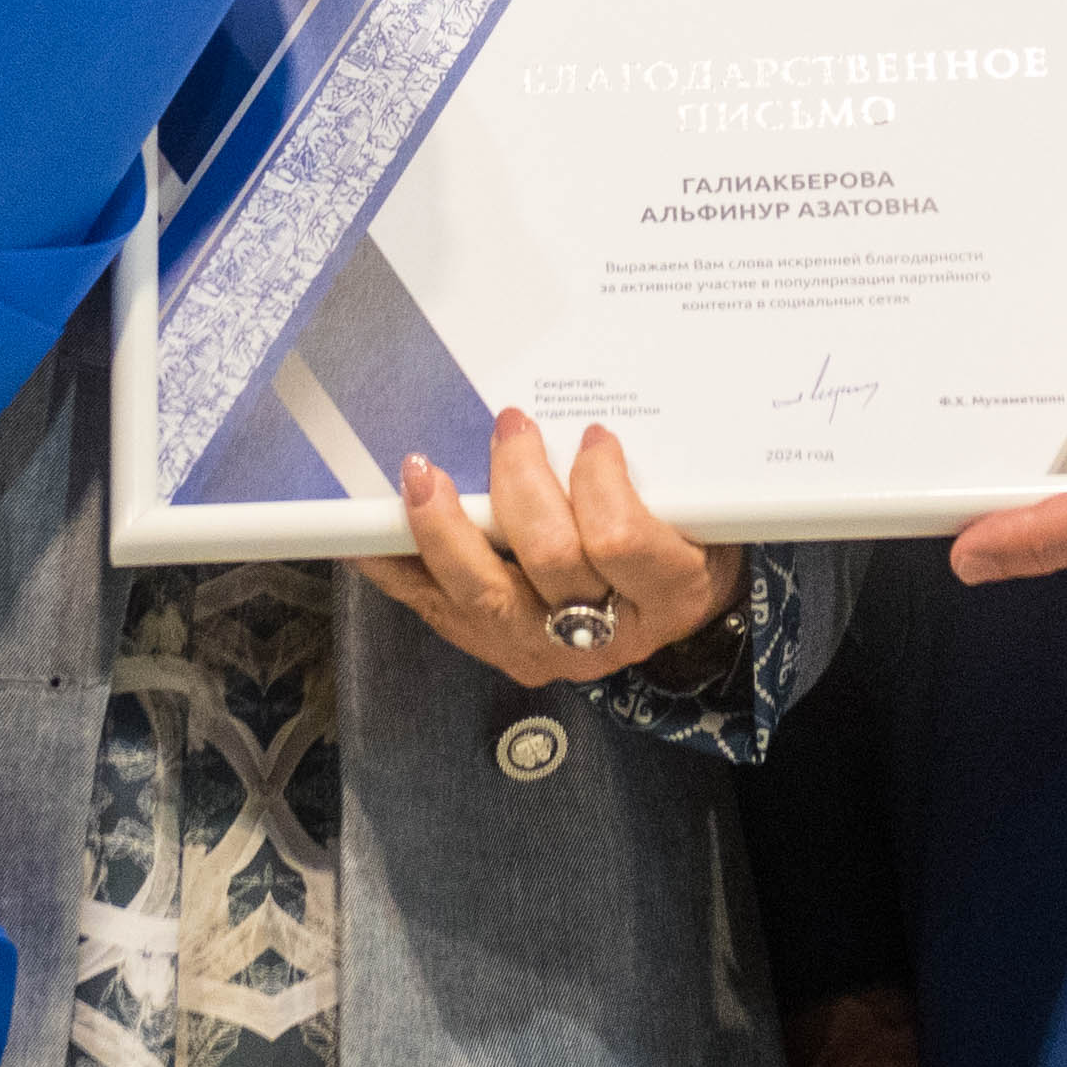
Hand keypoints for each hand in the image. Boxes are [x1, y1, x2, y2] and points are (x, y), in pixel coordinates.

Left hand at [349, 409, 743, 685]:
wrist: (670, 620)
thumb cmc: (684, 546)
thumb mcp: (698, 515)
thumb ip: (654, 478)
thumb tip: (584, 416)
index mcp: (669, 594)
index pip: (623, 541)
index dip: (599, 482)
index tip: (594, 435)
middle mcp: (605, 634)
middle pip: (550, 558)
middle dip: (519, 481)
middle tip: (511, 426)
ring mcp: (544, 648)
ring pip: (482, 592)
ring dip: (444, 525)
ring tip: (421, 472)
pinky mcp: (494, 650)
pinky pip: (435, 608)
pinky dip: (398, 567)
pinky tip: (368, 533)